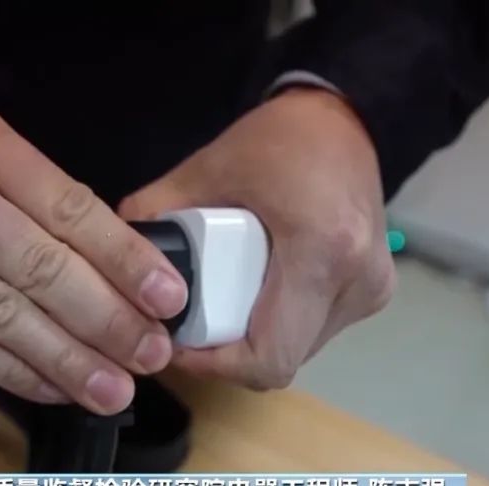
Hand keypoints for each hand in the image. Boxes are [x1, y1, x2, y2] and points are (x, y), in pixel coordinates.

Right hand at [0, 86, 188, 414]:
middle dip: (103, 317)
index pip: (64, 202)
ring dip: (63, 357)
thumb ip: (36, 206)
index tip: (167, 299)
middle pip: (34, 261)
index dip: (122, 257)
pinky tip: (52, 386)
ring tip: (111, 387)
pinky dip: (11, 370)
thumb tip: (126, 274)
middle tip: (150, 355)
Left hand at [118, 87, 395, 389]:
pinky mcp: (373, 292)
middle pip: (278, 359)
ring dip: (254, 340)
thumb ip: (158, 212)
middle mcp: (356, 282)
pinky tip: (254, 294)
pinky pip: (314, 333)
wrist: (343, 119)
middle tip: (191, 319)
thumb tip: (115, 256)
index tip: (179, 340)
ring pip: (298, 351)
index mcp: (321, 251)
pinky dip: (278, 325)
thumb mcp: (208, 168)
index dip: (216, 364)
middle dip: (228, 351)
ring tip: (221, 303)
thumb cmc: (280, 139)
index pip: (268, 356)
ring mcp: (371, 291)